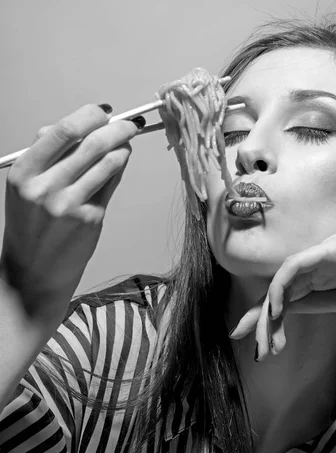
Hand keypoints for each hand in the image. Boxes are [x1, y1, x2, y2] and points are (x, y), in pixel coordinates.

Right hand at [1, 104, 140, 318]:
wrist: (34, 272)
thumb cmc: (31, 227)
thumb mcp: (25, 187)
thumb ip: (47, 155)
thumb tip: (78, 126)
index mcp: (24, 173)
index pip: (62, 130)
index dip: (88, 115)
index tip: (101, 112)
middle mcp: (46, 188)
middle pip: (92, 143)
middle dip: (117, 128)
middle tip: (127, 125)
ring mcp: (70, 205)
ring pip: (108, 162)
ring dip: (123, 148)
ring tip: (125, 145)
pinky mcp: (91, 219)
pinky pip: (112, 183)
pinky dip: (118, 169)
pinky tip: (117, 166)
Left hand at [229, 230, 335, 359]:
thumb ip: (322, 303)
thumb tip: (289, 311)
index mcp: (323, 277)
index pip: (286, 297)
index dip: (266, 318)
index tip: (257, 345)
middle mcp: (317, 264)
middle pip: (279, 292)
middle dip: (261, 320)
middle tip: (252, 348)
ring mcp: (323, 255)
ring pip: (282, 282)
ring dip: (269, 312)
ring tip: (267, 342)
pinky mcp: (331, 249)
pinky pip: (295, 267)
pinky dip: (281, 287)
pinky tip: (276, 310)